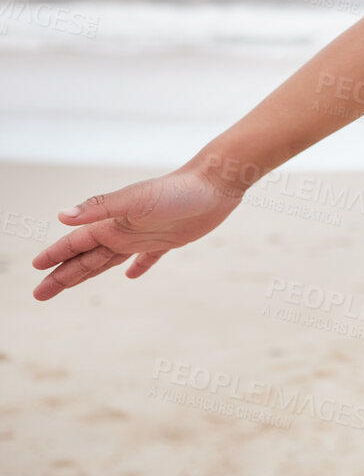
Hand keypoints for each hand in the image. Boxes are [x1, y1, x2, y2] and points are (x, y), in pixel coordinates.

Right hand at [32, 167, 245, 300]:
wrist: (217, 182)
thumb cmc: (177, 189)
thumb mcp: (135, 200)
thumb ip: (99, 206)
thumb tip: (61, 216)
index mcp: (112, 224)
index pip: (75, 244)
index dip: (55, 256)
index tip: (35, 268)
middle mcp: (124, 230)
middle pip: (86, 258)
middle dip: (62, 275)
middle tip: (40, 293)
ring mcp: (145, 236)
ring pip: (109, 260)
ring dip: (89, 272)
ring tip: (70, 284)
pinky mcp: (169, 240)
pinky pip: (149, 258)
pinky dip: (139, 266)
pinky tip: (133, 274)